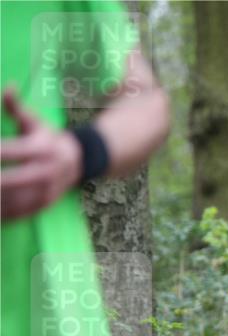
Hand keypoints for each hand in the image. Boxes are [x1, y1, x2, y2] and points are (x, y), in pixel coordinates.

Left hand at [1, 88, 82, 220]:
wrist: (78, 161)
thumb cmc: (47, 138)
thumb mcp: (33, 121)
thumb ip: (15, 106)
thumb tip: (8, 86)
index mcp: (41, 148)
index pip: (11, 150)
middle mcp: (46, 170)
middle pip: (14, 179)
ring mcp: (47, 190)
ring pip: (17, 200)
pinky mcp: (45, 204)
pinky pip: (21, 212)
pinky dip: (4, 215)